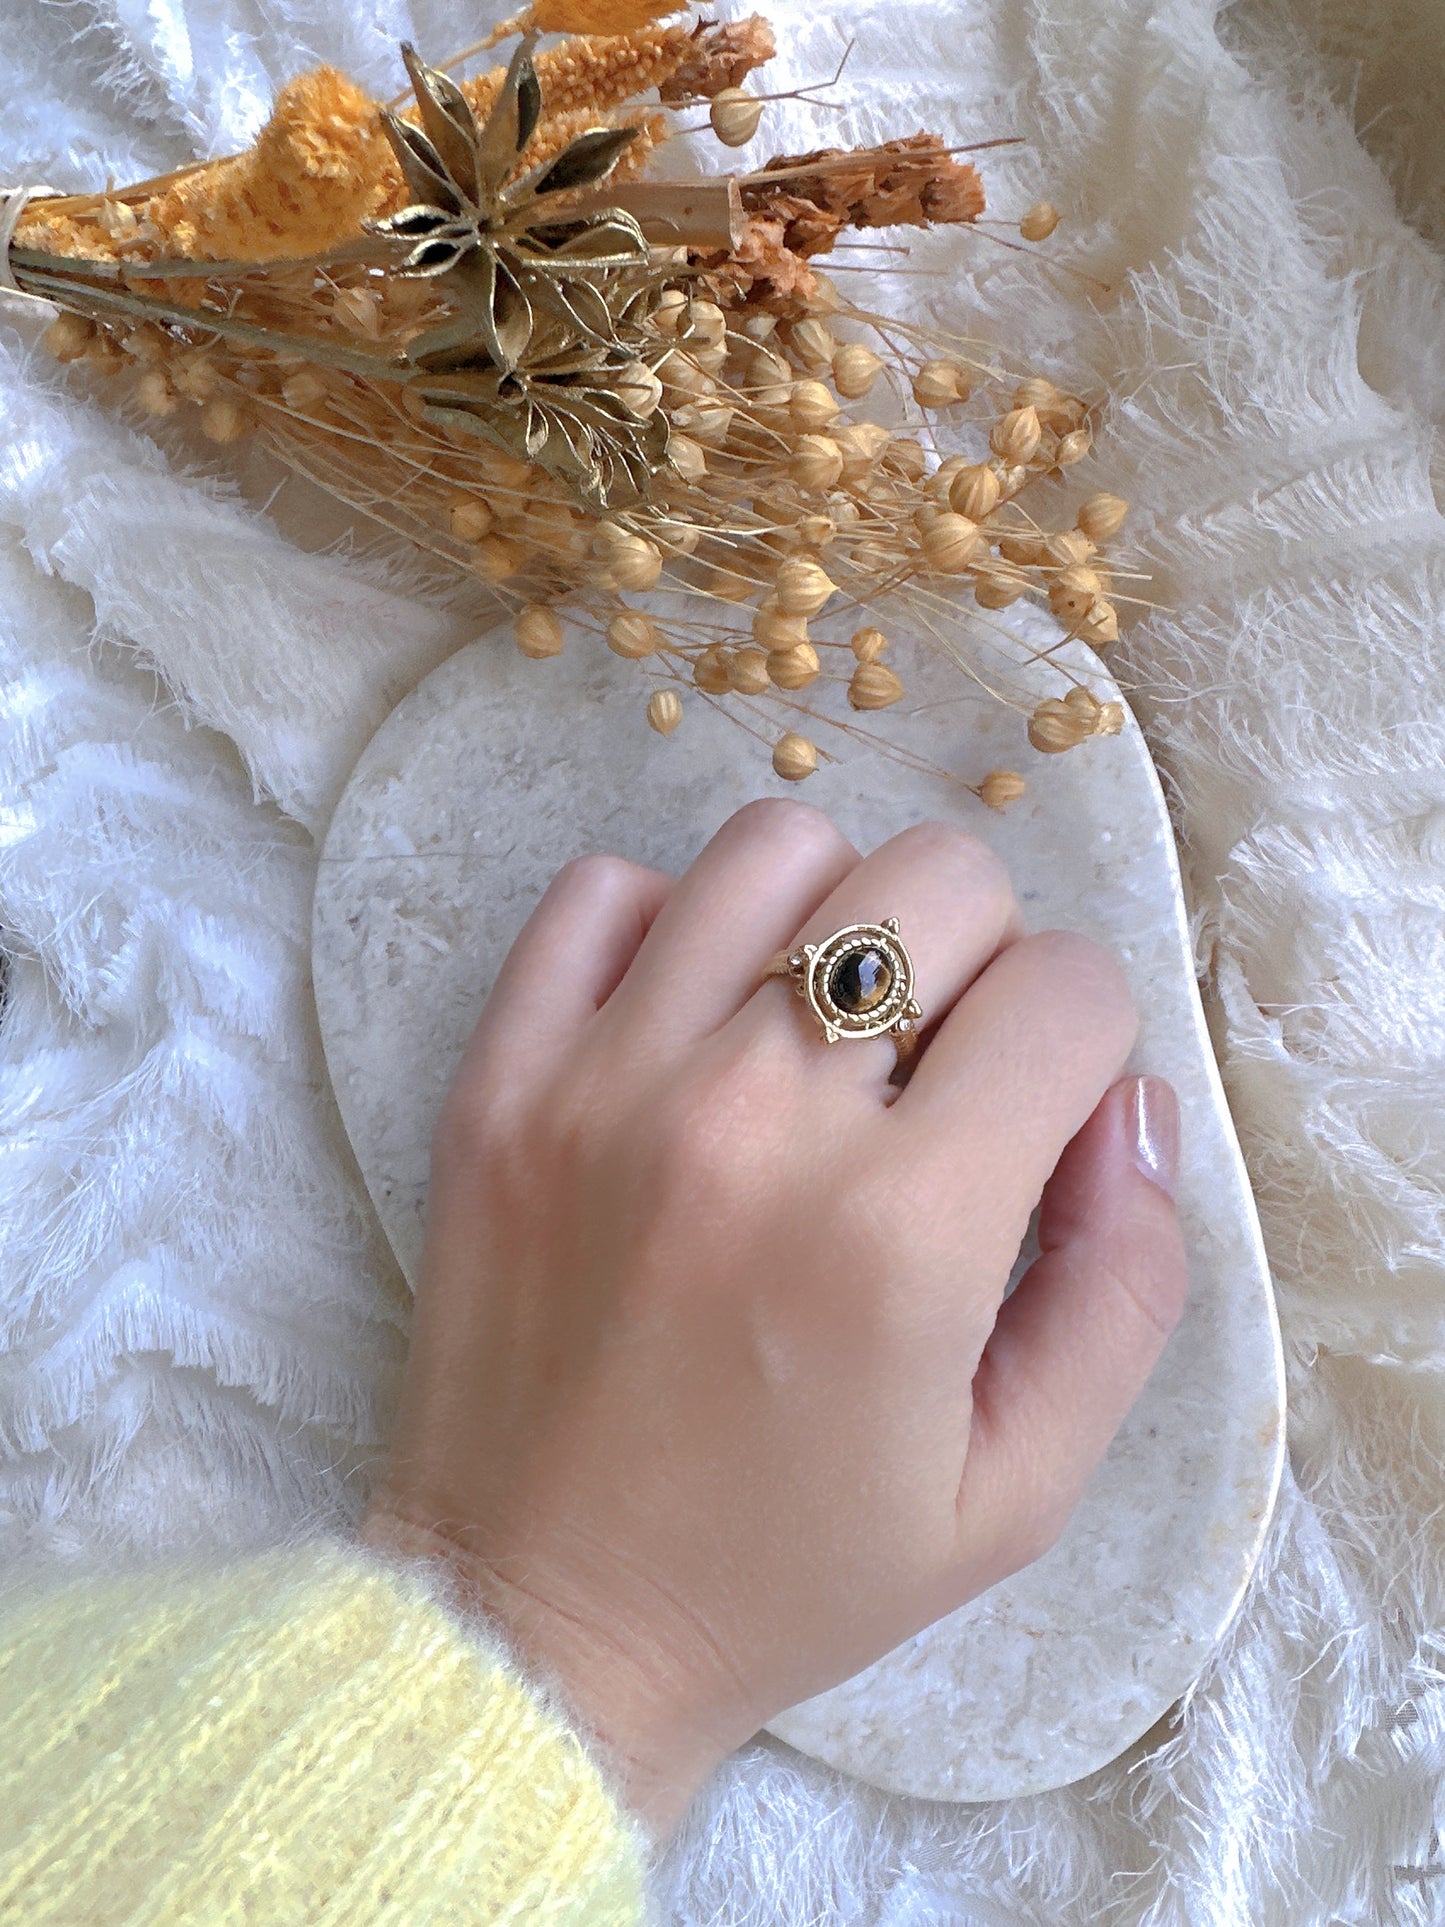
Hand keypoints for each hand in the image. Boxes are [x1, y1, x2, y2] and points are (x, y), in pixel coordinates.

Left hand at [363, 801, 1186, 1835]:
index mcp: (899, 1232)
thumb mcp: (1016, 1485)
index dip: (1085, 1039)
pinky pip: (601, 890)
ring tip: (817, 1027)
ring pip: (774, 848)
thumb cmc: (785, 1570)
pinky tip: (689, 1022)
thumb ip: (1122, 1286)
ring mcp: (604, 1084)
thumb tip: (1130, 1104)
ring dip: (834, 917)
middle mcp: (750, 1122)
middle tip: (937, 1065)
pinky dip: (667, 923)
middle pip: (936, 876)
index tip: (1038, 1108)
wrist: (539, 1622)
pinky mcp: (499, 1082)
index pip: (1067, 988)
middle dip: (982, 954)